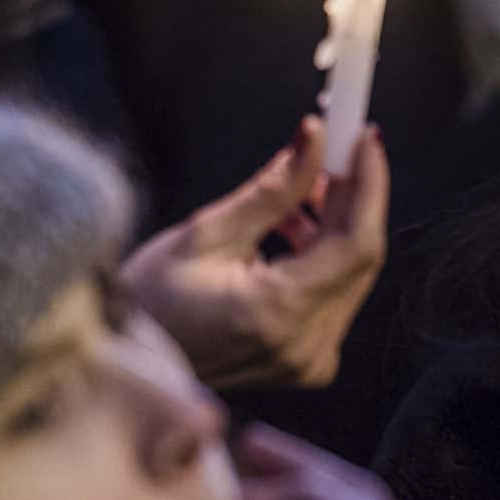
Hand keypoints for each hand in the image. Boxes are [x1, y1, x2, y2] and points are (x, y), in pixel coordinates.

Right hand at [122, 116, 388, 387]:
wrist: (129, 361)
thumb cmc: (149, 299)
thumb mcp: (206, 233)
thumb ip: (273, 189)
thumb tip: (315, 137)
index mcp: (279, 314)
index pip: (357, 243)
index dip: (370, 186)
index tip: (364, 139)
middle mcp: (305, 346)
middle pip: (359, 258)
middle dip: (353, 198)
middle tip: (334, 149)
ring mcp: (310, 361)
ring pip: (351, 274)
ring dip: (334, 224)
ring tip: (299, 187)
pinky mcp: (307, 362)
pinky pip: (334, 295)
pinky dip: (322, 255)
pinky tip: (292, 227)